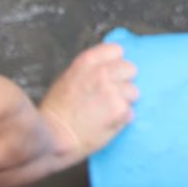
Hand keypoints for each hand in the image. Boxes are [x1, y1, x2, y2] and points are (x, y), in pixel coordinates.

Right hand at [39, 40, 137, 162]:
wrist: (54, 136)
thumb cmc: (56, 111)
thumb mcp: (67, 79)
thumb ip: (89, 71)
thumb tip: (106, 70)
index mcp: (87, 62)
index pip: (116, 50)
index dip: (115, 63)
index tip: (111, 74)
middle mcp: (102, 73)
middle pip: (129, 68)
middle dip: (123, 82)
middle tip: (111, 95)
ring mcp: (113, 91)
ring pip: (133, 92)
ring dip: (124, 102)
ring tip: (107, 112)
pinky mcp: (120, 110)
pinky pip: (130, 112)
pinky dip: (122, 119)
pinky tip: (107, 123)